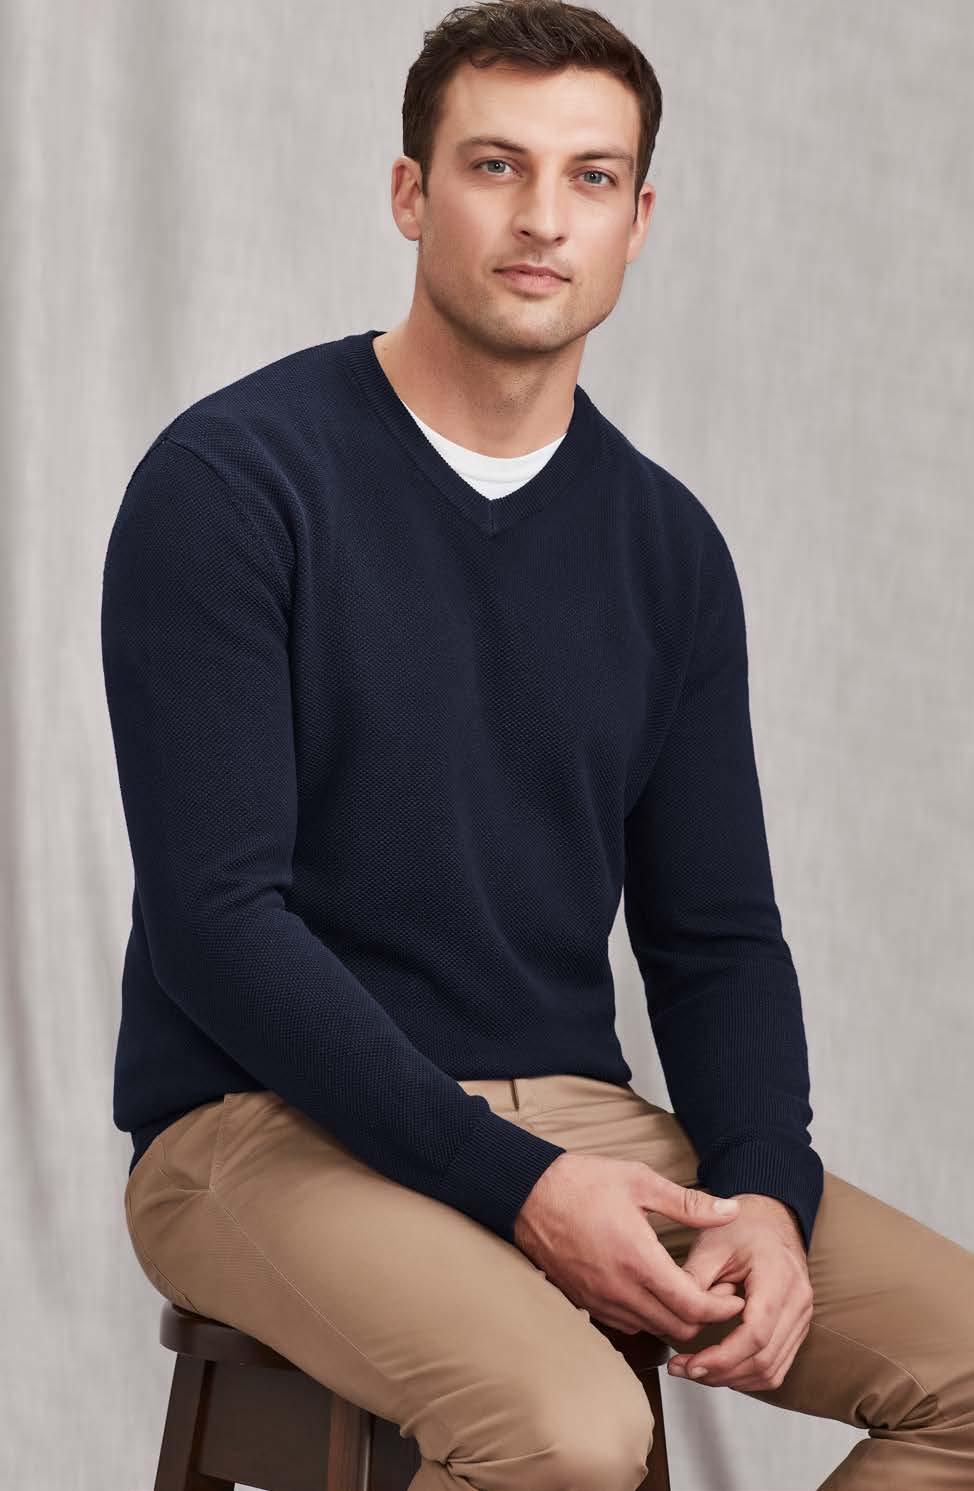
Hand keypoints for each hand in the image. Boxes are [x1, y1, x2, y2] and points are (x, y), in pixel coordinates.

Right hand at [513, 1152, 748, 1339]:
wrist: (529, 1195)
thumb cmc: (583, 1183)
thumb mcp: (640, 1181)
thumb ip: (689, 1204)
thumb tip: (731, 1211)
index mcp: (639, 1259)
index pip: (692, 1305)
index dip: (722, 1308)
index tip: (735, 1297)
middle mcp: (621, 1289)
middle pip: (678, 1328)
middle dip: (705, 1317)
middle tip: (717, 1295)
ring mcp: (601, 1301)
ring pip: (654, 1330)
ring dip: (676, 1319)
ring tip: (688, 1292)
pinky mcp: (586, 1304)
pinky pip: (629, 1325)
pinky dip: (649, 1317)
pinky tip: (653, 1293)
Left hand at [667, 1194, 812, 1391]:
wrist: (770, 1219)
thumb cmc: (741, 1228)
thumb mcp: (711, 1244)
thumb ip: (693, 1280)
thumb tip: (679, 1319)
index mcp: (778, 1277)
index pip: (756, 1333)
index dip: (722, 1357)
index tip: (691, 1365)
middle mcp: (798, 1301)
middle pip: (764, 1359)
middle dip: (721, 1373)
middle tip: (684, 1370)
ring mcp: (802, 1318)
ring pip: (771, 1370)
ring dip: (732, 1379)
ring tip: (696, 1371)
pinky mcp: (797, 1328)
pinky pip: (776, 1366)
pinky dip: (748, 1375)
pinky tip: (720, 1369)